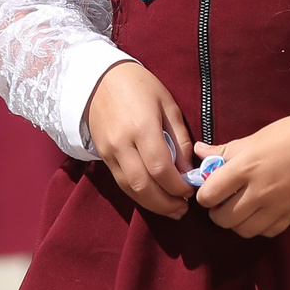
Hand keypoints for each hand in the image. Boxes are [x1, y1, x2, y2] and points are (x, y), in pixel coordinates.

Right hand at [84, 62, 193, 217]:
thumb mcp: (168, 105)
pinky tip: (154, 198)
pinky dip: (138, 195)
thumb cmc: (140, 86)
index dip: (177, 186)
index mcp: (142, 127)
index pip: (160, 168)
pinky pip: (121, 182)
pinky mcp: (102, 157)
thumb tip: (188, 171)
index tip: (191, 190)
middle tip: (183, 209)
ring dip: (152, 204)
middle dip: (166, 203)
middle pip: (143, 185)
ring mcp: (109, 152)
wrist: (99, 79)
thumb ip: (180, 139)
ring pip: (130, 189)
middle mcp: (122, 143)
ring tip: (172, 210)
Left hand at [193, 115, 289, 239]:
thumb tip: (199, 152)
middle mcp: (258, 191)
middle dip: (216, 212)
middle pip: (223, 219)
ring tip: (240, 208)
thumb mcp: (255, 137)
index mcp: (246, 167)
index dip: (204, 194)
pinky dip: (259, 227)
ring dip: (236, 222)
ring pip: (243, 230)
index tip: (210, 188)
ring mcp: (276, 206)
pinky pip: (267, 232)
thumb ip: (225, 150)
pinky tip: (260, 213)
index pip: (209, 194)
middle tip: (222, 200)